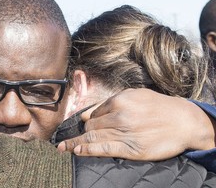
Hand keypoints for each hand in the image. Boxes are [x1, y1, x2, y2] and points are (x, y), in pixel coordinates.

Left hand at [58, 88, 215, 160]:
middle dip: (82, 132)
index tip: (80, 125)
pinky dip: (88, 150)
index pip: (94, 112)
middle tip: (72, 138)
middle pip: (91, 125)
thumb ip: (111, 102)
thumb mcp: (136, 95)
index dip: (87, 120)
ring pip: (93, 137)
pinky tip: (77, 151)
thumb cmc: (158, 106)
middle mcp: (119, 116)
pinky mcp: (130, 148)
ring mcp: (124, 132)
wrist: (183, 121)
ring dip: (75, 143)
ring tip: (62, 147)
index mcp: (119, 100)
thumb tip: (89, 113)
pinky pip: (104, 149)